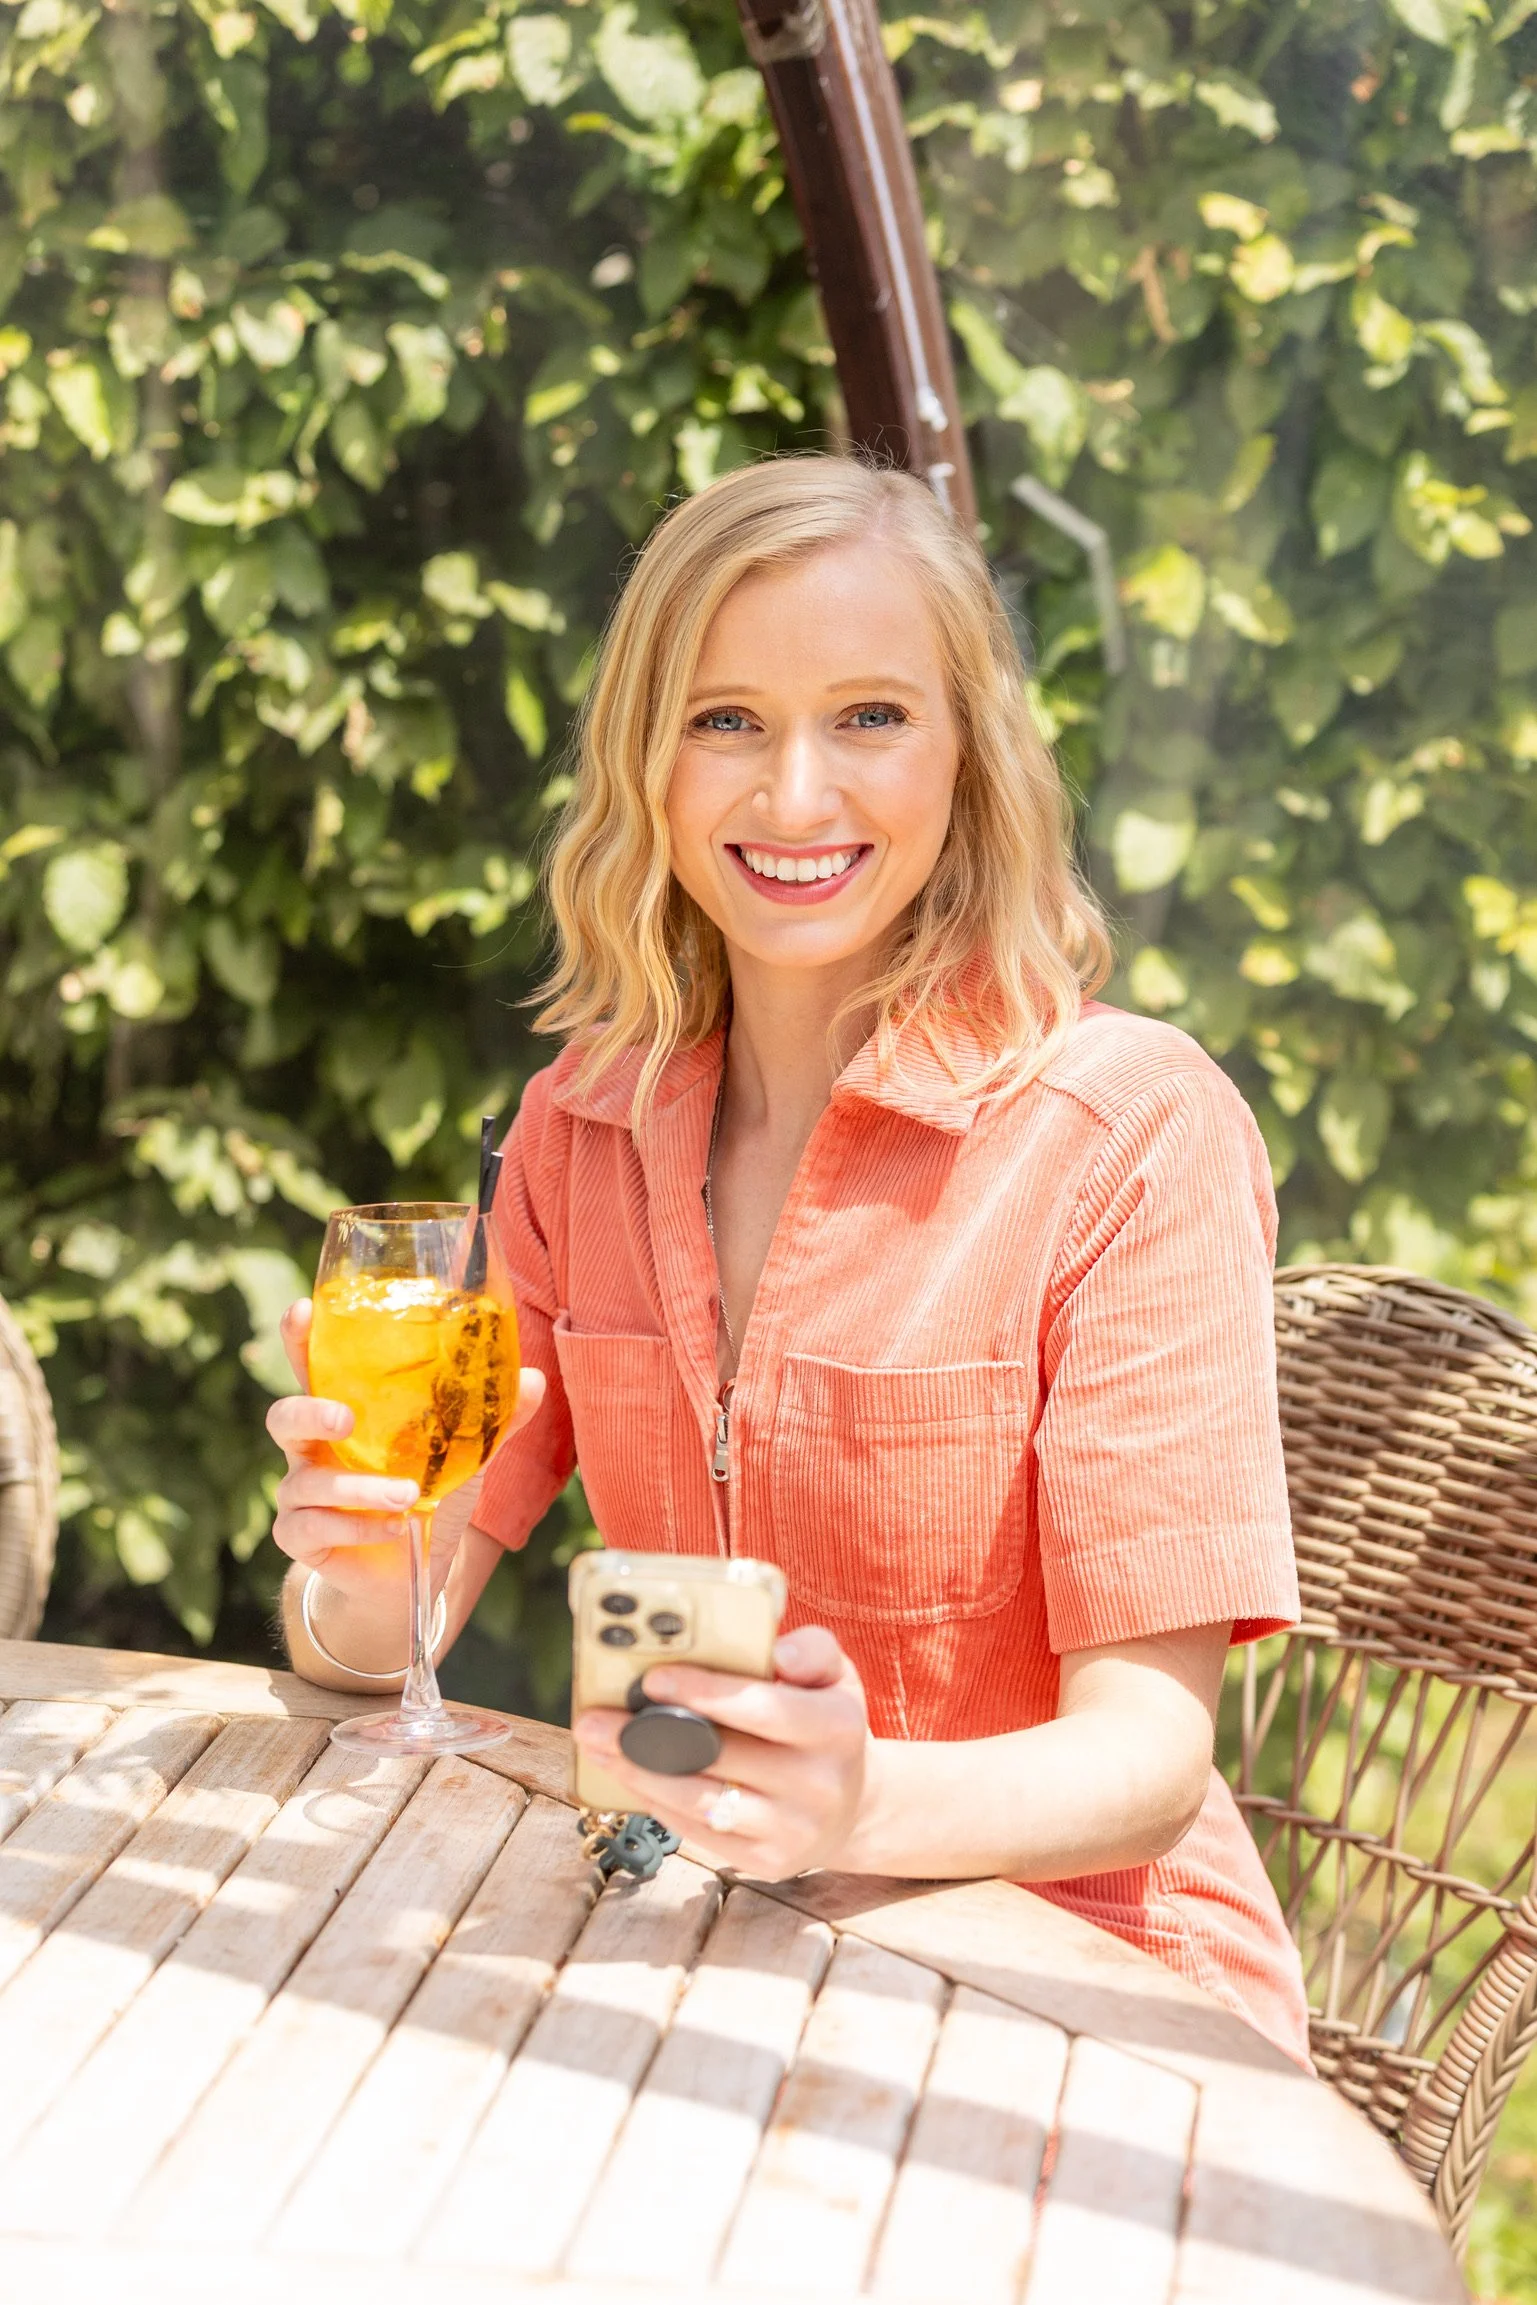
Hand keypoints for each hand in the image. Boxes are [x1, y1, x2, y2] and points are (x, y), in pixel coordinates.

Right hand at [266, 1297, 546, 1598]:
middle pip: (283, 1418)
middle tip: (347, 1418)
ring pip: (306, 1483)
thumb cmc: (425, 1495)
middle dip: (309, 1412)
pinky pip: (313, 1529)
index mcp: (345, 1412)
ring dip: (359, 1489)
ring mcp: (301, 1495)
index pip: (311, 1367)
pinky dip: (359, 1529)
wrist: (406, 1574)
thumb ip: (494, 1420)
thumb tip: (533, 1378)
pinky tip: (397, 1530)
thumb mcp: (463, 1455)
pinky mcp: (302, 1539)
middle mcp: (313, 1449)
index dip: (298, 1339)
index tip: (303, 1311)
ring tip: (408, 1495)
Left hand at [572, 1625, 869, 1879]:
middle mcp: (820, 1785)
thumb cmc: (822, 1722)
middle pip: (721, 1757)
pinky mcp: (767, 1862)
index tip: (651, 1679)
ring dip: (639, 1773)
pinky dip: (656, 1801)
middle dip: (649, 1735)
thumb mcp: (833, 1677)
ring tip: (597, 1745)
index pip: (764, 1708)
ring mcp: (793, 1831)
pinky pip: (698, 1831)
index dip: (705, 1694)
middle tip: (595, 1717)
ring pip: (700, 1801)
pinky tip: (628, 1774)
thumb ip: (811, 1651)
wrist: (851, 1805)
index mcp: (838, 1727)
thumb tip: (779, 1652)